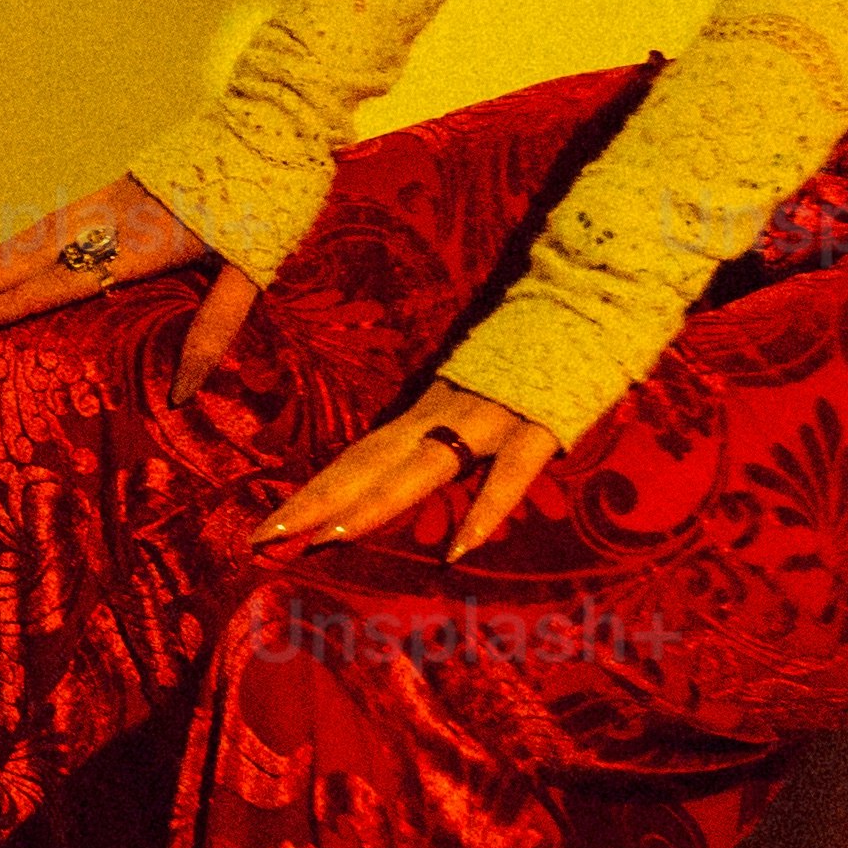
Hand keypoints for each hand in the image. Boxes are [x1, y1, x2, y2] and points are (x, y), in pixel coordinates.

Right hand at [0, 170, 271, 405]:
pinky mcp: (123, 184)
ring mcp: (116, 195)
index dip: (14, 303)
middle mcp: (118, 216)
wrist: (277, 119)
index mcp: (145, 242)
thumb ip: (214, 328)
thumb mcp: (253, 270)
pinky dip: (23, 235)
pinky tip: (11, 248)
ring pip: (41, 229)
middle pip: (36, 250)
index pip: (66, 279)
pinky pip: (58, 215)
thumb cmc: (273, 199)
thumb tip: (183, 392)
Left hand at [246, 377, 563, 557]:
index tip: (267, 529)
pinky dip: (485, 510)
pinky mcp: (536, 426)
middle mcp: (441, 414)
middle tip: (263, 539)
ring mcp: (487, 419)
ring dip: (376, 502)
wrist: (584, 296)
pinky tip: (459, 551)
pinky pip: (509, 475)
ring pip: (422, 466)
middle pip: (368, 464)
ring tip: (329, 537)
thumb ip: (439, 430)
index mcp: (425, 410)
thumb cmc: (531, 353)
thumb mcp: (469, 394)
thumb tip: (401, 471)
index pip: (356, 457)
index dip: (312, 492)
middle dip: (314, 502)